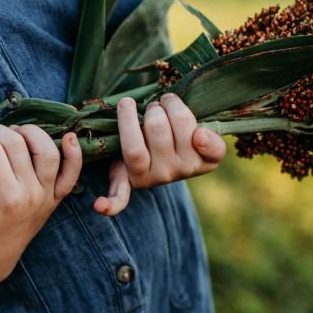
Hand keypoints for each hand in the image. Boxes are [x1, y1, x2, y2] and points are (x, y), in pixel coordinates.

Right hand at [0, 122, 82, 289]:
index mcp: (6, 199)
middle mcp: (32, 194)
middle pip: (16, 144)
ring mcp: (47, 195)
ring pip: (47, 151)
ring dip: (28, 132)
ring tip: (7, 131)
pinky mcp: (54, 198)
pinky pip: (72, 174)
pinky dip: (74, 154)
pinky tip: (68, 137)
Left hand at [94, 92, 225, 215]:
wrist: (160, 153)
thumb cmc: (183, 139)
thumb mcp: (207, 142)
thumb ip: (214, 144)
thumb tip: (200, 137)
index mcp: (197, 163)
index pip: (191, 132)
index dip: (180, 114)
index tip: (175, 106)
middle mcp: (171, 174)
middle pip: (157, 129)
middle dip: (155, 108)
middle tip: (156, 107)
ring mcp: (147, 179)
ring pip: (134, 147)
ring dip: (130, 118)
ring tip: (137, 109)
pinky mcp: (126, 182)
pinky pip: (118, 198)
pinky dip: (109, 204)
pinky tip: (99, 206)